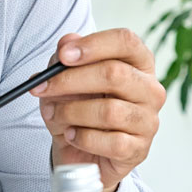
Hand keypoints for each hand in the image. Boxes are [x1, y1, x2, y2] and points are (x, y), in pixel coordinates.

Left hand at [30, 28, 165, 191]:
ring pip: (109, 111)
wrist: (79, 150)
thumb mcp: (64, 77)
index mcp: (137, 62)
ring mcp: (148, 120)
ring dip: (71, 112)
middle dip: (70, 80)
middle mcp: (149, 89)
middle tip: (42, 87)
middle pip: (114, 74)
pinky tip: (71, 135)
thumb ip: (65, 57)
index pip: (125, 41)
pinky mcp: (139, 149)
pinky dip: (83, 138)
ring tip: (54, 114)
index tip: (62, 55)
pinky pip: (111, 142)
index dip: (93, 45)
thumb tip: (66, 42)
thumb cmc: (77, 106)